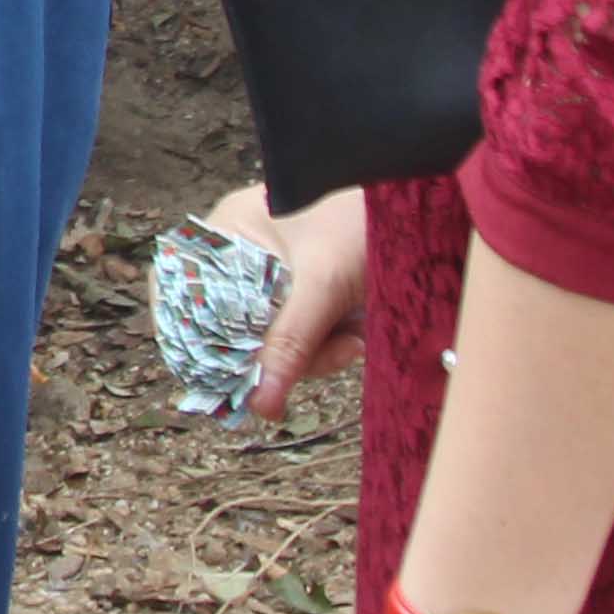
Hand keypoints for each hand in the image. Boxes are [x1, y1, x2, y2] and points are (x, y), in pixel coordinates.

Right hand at [210, 180, 370, 420]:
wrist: (426, 205)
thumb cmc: (364, 219)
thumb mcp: (323, 283)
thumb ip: (290, 343)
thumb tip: (260, 407)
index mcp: (228, 233)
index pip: (187, 295)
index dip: (199, 342)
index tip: (227, 382)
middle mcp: (243, 254)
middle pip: (237, 328)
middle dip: (284, 353)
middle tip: (335, 353)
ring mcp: (276, 275)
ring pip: (273, 338)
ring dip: (316, 352)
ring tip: (354, 341)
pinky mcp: (308, 293)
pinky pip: (302, 335)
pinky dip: (330, 344)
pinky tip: (357, 335)